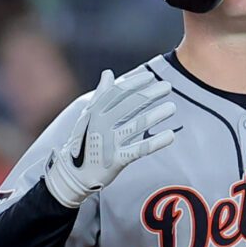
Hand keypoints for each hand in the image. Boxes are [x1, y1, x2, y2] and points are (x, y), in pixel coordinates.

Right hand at [44, 68, 179, 207]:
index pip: (118, 92)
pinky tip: (170, 136)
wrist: (73, 173)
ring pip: (137, 125)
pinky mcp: (116, 161)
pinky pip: (139, 150)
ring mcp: (109, 143)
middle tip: (167, 86)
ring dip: (156, 115)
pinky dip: (156, 142)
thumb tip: (108, 73)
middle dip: (150, 94)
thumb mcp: (88, 117)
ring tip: (172, 107)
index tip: (150, 76)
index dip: (135, 83)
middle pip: (130, 105)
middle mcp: (101, 125)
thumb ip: (101, 95)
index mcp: (95, 112)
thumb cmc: (85, 141)